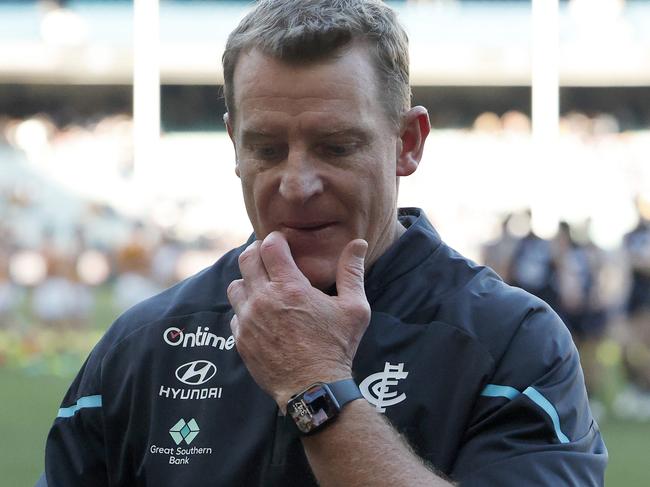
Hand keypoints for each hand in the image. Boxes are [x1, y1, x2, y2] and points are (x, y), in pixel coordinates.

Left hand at [227, 231, 370, 408]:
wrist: (314, 389)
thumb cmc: (337, 347)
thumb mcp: (353, 308)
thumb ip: (352, 272)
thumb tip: (358, 243)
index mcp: (290, 287)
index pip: (269, 246)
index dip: (275, 239)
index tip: (283, 242)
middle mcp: (263, 299)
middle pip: (246, 260)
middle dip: (257, 252)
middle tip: (269, 257)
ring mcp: (248, 321)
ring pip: (235, 286)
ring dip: (248, 281)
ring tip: (263, 287)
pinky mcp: (241, 340)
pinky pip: (235, 314)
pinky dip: (245, 310)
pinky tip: (261, 316)